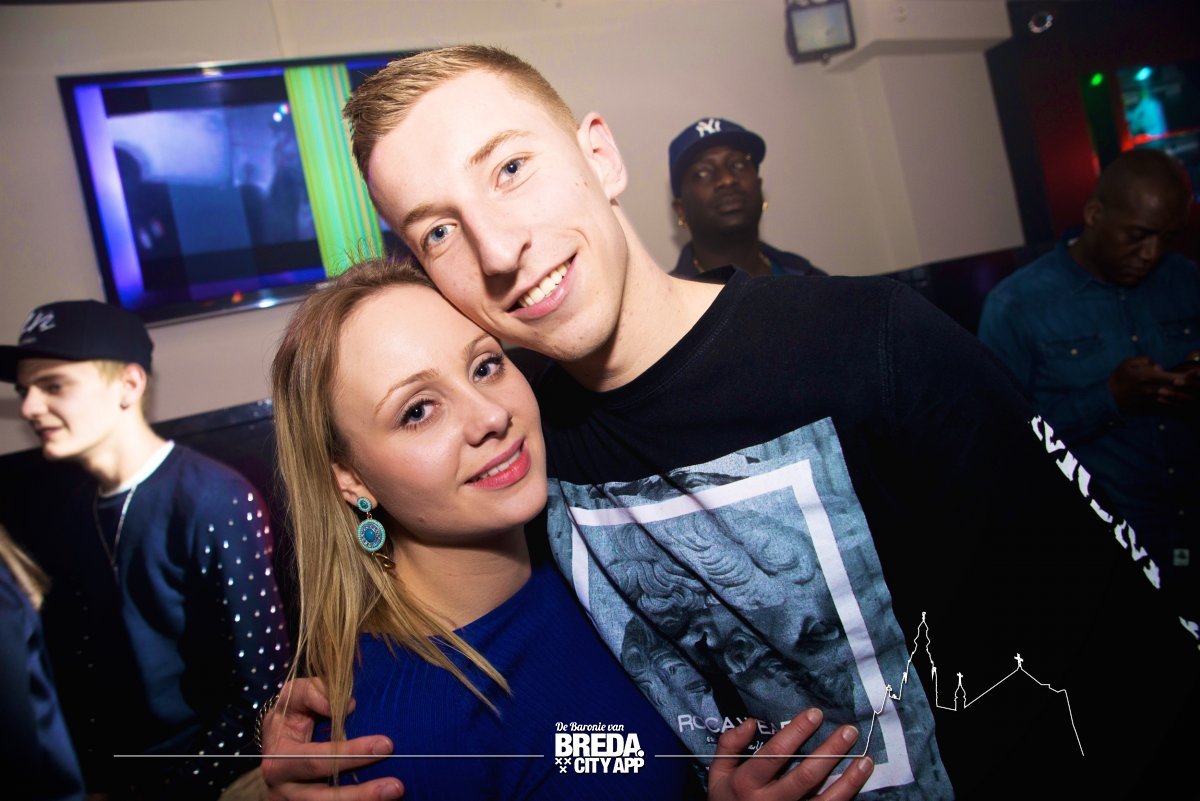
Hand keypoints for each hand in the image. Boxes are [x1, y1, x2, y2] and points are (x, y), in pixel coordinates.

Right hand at [260, 677, 402, 800]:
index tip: (386, 744)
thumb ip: (314, 692)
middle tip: (396, 786)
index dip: (350, 754)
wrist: (274, 742)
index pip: (315, 759)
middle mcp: (283, 787)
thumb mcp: (293, 696)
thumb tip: (348, 705)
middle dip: (360, 793)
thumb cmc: (292, 715)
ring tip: (394, 794)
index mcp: (279, 758)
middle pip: (322, 796)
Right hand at [707, 709, 873, 800]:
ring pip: (825, 800)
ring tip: (865, 759)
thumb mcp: (718, 773)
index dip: (796, 732)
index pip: (776, 754)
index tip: (815, 713)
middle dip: (830, 751)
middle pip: (806, 775)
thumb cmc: (728, 800)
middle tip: (848, 731)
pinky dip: (847, 796)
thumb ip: (730, 745)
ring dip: (848, 779)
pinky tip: (859, 782)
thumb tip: (750, 721)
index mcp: (748, 784)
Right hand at [1109, 356, 1197, 411]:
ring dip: (1187, 398)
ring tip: (1196, 397)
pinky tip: (1184, 405)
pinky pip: (1167, 408)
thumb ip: (1146, 360)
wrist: (1106, 398)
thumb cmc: (1117, 378)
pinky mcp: (1149, 408)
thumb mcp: (1128, 363)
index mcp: (1148, 376)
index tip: (1198, 373)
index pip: (1174, 376)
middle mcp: (1152, 389)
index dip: (1189, 375)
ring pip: (1175, 400)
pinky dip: (1178, 406)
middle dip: (1192, 387)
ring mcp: (1152, 400)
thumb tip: (1160, 366)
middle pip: (1178, 389)